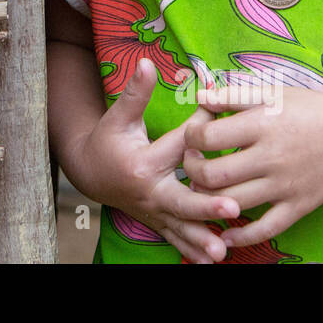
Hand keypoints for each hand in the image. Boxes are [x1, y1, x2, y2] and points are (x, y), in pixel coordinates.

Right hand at [66, 58, 240, 262]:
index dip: (202, 131)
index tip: (223, 120)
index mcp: (144, 162)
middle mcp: (150, 191)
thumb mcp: (118, 116)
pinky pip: (176, 239)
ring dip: (201, 238)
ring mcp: (154, 211)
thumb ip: (135, 92)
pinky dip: (192, 250)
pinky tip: (213, 260)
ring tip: (223, 249)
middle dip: (205, 205)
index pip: (180, 146)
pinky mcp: (158, 222)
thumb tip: (144, 62)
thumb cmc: (109, 140)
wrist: (90, 173)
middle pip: (180, 199)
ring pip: (180, 226)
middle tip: (231, 207)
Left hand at [181, 84, 322, 249]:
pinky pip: (265, 228)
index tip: (193, 136)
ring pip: (232, 202)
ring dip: (208, 198)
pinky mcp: (299, 206)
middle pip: (214, 173)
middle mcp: (272, 157)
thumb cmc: (313, 110)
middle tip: (192, 162)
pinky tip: (226, 231)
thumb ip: (234, 95)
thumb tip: (199, 96)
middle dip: (192, 169)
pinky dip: (241, 235)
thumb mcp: (274, 94)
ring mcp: (285, 185)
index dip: (191, 136)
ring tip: (204, 187)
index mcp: (263, 124)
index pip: (209, 137)